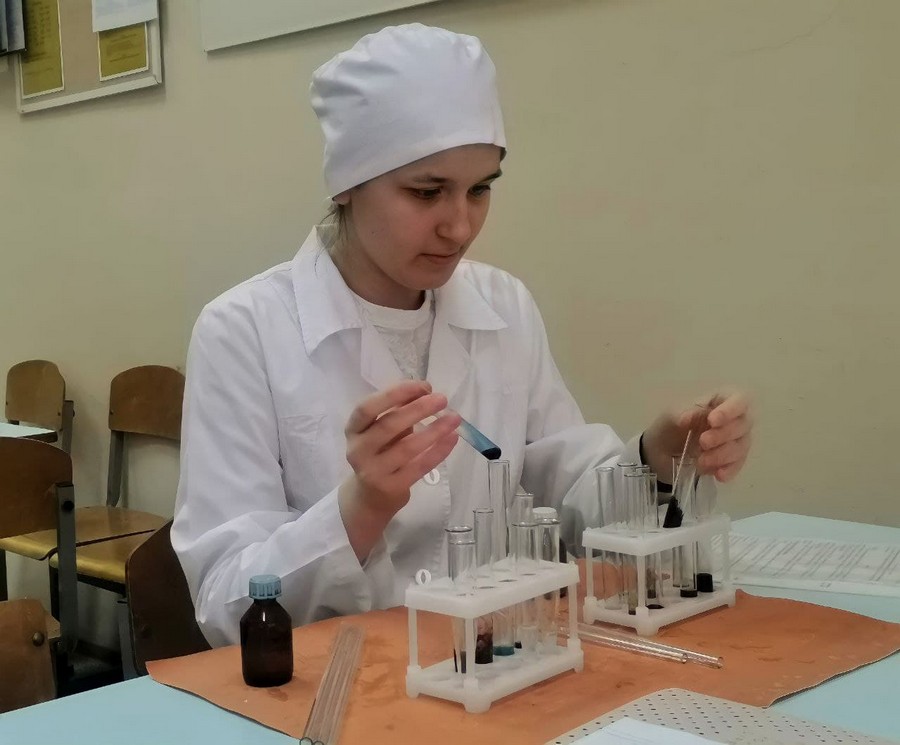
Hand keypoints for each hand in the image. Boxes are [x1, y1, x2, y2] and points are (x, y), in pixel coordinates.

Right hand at [343, 380, 459, 517]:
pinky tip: (452, 438)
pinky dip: (438, 451)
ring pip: (407, 448)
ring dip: (434, 430)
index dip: (394, 394)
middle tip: (442, 399)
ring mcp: (373, 471)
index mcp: (354, 429)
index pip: (367, 408)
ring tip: (454, 418)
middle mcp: (358, 450)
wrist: (371, 496)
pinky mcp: (392, 487)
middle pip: (388, 425)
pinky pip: (420, 466)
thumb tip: (425, 390)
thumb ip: (399, 409)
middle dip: (418, 409)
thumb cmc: (380, 452)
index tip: (422, 385)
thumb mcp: (382, 429)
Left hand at [644, 391, 751, 482]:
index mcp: (719, 401)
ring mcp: (734, 441)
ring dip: (723, 454)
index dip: (730, 410)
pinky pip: (738, 465)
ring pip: (742, 446)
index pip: (739, 400)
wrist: (659, 454)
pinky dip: (729, 469)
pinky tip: (718, 475)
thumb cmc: (668, 428)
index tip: (712, 421)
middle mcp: (733, 419)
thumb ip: (685, 415)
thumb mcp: (671, 417)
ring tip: (701, 461)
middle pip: (743, 424)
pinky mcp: (731, 461)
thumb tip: (690, 417)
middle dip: (723, 435)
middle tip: (703, 442)